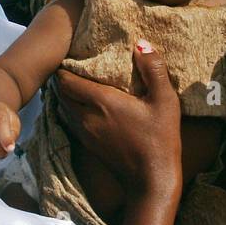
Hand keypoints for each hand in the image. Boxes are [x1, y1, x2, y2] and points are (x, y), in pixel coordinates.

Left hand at [54, 41, 181, 197]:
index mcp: (100, 101)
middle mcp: (85, 116)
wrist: (151, 181)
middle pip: (60, 93)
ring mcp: (84, 133)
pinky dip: (71, 110)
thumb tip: (141, 43)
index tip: (73, 57)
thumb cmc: (160, 139)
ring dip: (66, 96)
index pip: (66, 80)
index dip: (64, 67)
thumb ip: (154, 69)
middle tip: (75, 68)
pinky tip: (85, 107)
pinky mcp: (87, 145)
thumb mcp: (164, 101)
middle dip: (63, 79)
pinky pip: (70, 121)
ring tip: (78, 84)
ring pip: (63, 108)